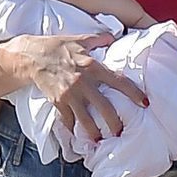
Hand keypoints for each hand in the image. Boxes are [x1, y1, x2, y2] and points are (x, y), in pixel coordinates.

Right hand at [6, 33, 147, 143]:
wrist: (31, 56)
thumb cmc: (56, 46)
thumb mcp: (79, 39)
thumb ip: (98, 39)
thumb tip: (113, 37)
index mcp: (93, 66)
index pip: (119, 81)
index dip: (134, 93)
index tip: (145, 103)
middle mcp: (83, 82)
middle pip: (104, 107)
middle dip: (114, 122)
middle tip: (120, 131)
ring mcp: (69, 94)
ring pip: (86, 119)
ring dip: (94, 132)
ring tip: (99, 139)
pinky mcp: (57, 102)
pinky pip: (68, 119)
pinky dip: (72, 128)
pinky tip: (76, 134)